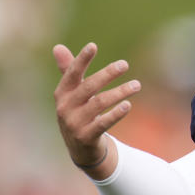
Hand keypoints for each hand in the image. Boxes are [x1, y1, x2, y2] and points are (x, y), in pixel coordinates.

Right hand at [53, 43, 140, 171]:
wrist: (80, 148)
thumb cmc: (78, 113)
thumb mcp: (72, 94)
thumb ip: (69, 71)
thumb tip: (58, 46)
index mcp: (62, 94)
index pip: (72, 74)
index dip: (81, 60)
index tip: (93, 46)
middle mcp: (65, 107)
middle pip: (89, 87)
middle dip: (107, 74)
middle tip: (124, 64)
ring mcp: (74, 123)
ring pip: (99, 104)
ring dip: (119, 92)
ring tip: (136, 85)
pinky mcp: (86, 136)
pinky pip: (103, 123)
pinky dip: (116, 114)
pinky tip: (128, 105)